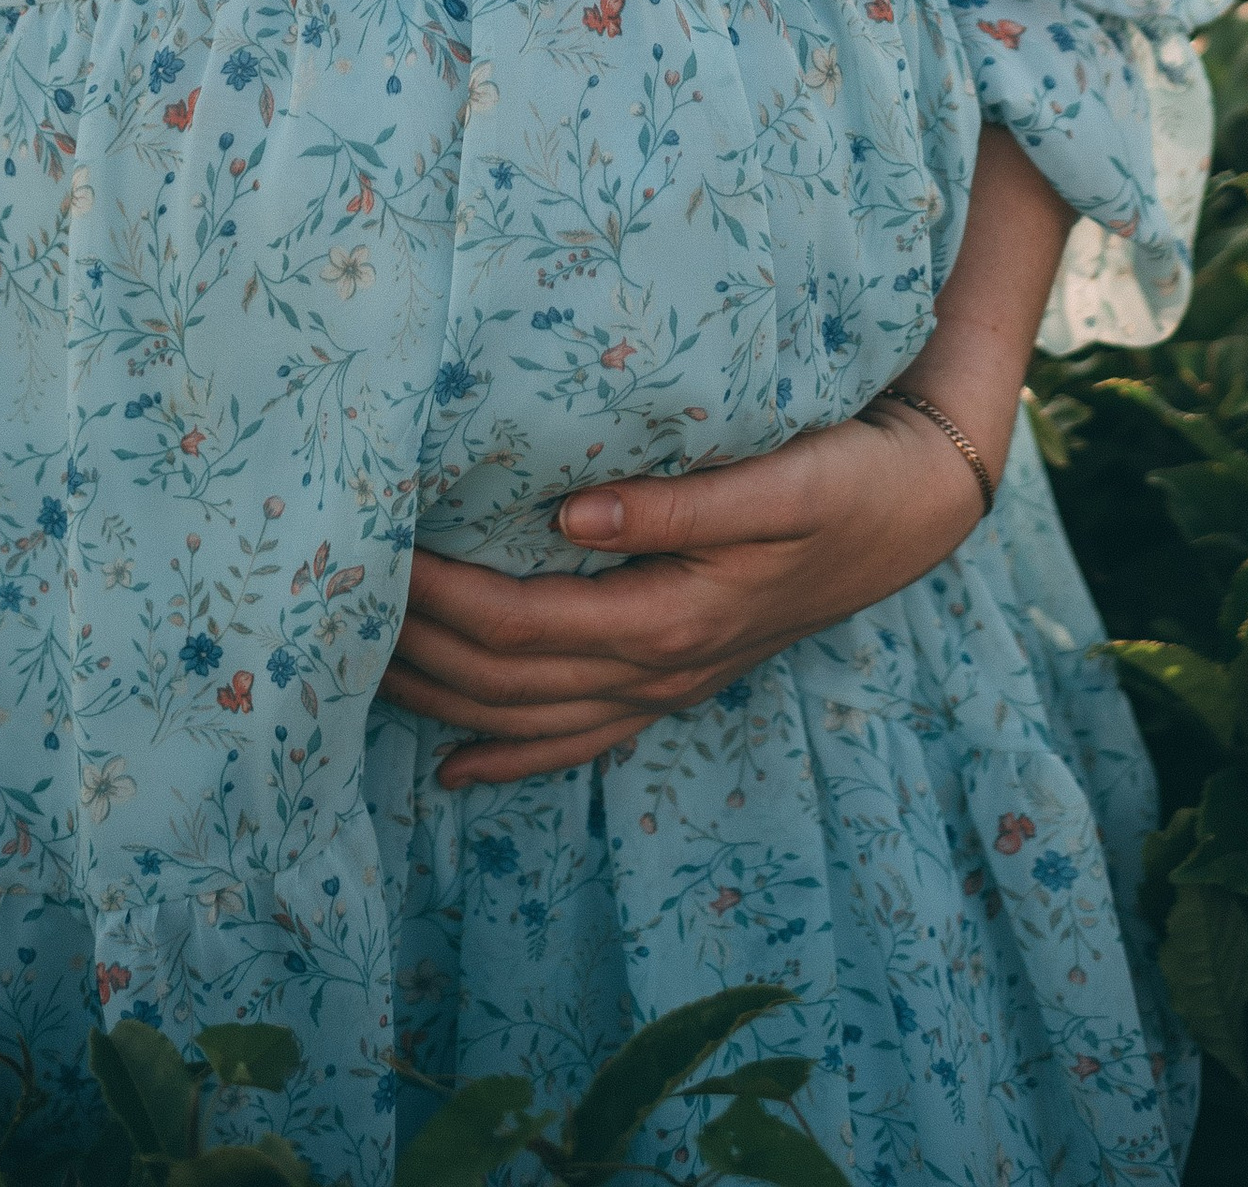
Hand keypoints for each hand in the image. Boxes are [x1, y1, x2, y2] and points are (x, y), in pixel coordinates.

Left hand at [379, 404, 988, 785]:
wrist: (914, 511)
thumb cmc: (843, 478)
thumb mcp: (773, 480)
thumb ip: (673, 503)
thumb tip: (569, 514)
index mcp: (668, 619)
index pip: (519, 623)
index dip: (439, 598)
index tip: (372, 554)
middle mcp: (657, 670)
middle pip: (506, 679)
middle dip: (416, 645)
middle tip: (333, 599)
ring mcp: (667, 685)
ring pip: (528, 717)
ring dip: (443, 699)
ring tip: (362, 670)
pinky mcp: (678, 679)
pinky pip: (579, 740)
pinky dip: (513, 758)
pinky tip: (457, 770)